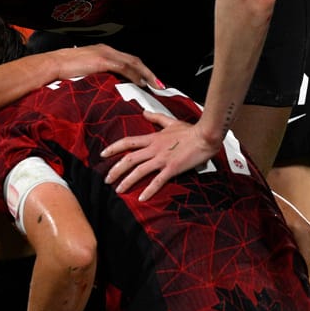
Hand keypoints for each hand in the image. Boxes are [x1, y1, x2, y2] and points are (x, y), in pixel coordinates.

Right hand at [49, 44, 163, 89]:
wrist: (51, 64)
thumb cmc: (61, 70)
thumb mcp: (81, 70)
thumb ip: (94, 75)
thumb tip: (101, 87)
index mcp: (102, 51)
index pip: (126, 60)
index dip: (139, 70)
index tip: (147, 80)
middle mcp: (107, 50)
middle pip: (134, 60)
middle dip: (148, 72)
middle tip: (158, 84)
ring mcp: (105, 54)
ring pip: (132, 63)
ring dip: (146, 74)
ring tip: (155, 85)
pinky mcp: (102, 61)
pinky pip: (124, 67)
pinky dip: (134, 75)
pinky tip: (141, 82)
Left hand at [100, 113, 219, 200]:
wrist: (206, 134)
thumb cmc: (191, 130)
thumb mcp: (170, 122)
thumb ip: (156, 118)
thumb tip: (144, 112)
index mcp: (153, 138)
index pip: (127, 142)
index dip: (113, 148)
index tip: (102, 154)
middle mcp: (154, 149)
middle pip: (129, 159)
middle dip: (115, 170)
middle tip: (106, 179)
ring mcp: (162, 158)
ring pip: (139, 170)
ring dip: (127, 181)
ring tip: (118, 190)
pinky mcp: (173, 167)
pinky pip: (158, 180)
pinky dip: (149, 190)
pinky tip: (141, 198)